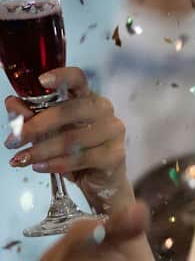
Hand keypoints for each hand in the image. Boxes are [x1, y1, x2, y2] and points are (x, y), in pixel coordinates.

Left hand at [7, 68, 129, 215]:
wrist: (100, 182)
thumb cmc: (76, 152)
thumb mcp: (48, 133)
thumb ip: (30, 117)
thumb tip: (12, 104)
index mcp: (87, 97)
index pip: (78, 79)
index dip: (61, 77)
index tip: (41, 81)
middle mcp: (104, 110)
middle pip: (69, 110)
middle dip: (36, 126)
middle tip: (14, 140)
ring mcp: (113, 131)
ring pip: (71, 138)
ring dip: (41, 150)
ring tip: (22, 158)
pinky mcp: (115, 154)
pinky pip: (81, 158)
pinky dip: (56, 164)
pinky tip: (40, 167)